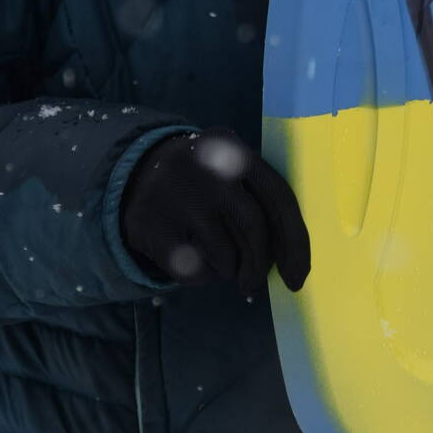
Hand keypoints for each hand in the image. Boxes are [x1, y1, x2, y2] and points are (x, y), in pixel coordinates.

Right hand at [118, 129, 310, 290]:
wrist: (134, 175)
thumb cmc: (204, 183)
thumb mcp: (230, 171)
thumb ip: (260, 199)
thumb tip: (293, 258)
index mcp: (234, 150)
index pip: (278, 196)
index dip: (295, 242)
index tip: (298, 277)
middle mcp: (207, 167)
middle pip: (253, 227)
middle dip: (260, 264)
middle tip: (253, 282)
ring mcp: (178, 196)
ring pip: (225, 255)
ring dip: (228, 268)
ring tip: (215, 257)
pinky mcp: (154, 227)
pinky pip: (194, 270)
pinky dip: (201, 275)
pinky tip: (190, 257)